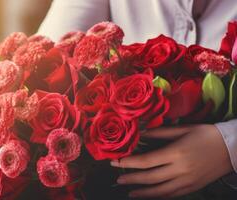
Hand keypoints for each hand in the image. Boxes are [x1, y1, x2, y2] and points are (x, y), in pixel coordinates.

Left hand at [111, 124, 232, 197]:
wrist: (233, 147)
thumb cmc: (207, 134)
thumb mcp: (183, 129)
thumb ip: (160, 132)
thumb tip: (141, 133)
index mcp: (176, 152)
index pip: (146, 161)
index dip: (129, 163)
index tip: (116, 162)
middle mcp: (180, 169)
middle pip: (149, 177)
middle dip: (131, 178)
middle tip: (118, 178)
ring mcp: (187, 180)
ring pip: (160, 190)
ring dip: (142, 192)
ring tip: (128, 191)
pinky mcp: (193, 187)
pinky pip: (172, 195)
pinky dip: (158, 196)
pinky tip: (148, 195)